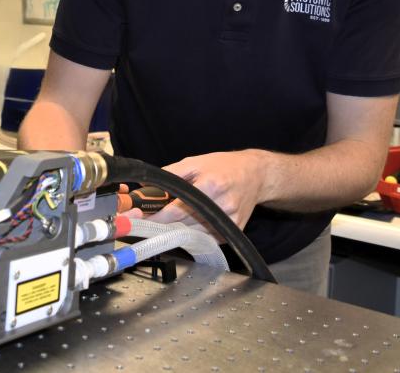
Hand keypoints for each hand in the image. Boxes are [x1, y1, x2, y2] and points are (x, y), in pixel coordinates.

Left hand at [142, 150, 266, 234]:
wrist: (255, 174)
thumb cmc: (224, 166)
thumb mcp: (195, 162)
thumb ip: (171, 173)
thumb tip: (147, 185)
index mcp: (211, 185)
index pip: (178, 209)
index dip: (158, 216)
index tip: (144, 219)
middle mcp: (222, 205)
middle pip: (184, 223)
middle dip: (165, 223)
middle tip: (150, 220)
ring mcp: (229, 221)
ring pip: (194, 233)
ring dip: (179, 229)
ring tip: (171, 219)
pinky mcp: (233, 231)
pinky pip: (206, 237)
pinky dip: (195, 232)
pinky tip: (190, 223)